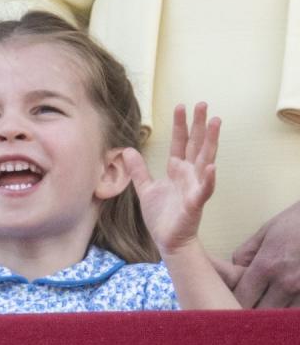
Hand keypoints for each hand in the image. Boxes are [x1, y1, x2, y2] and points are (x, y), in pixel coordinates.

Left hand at [123, 103, 219, 254]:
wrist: (167, 240)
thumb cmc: (161, 216)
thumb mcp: (145, 188)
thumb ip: (138, 169)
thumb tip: (127, 150)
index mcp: (177, 170)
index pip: (180, 143)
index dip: (181, 125)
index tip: (182, 106)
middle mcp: (188, 175)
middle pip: (196, 145)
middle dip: (200, 125)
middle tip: (204, 104)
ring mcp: (194, 187)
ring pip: (205, 159)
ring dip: (211, 141)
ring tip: (216, 122)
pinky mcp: (195, 203)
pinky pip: (204, 189)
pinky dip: (208, 178)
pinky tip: (211, 165)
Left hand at [230, 200, 299, 307]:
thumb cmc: (296, 223)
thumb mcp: (265, 233)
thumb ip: (245, 255)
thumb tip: (234, 275)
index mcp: (266, 266)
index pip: (243, 298)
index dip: (236, 302)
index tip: (234, 300)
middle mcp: (287, 283)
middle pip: (262, 314)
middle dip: (254, 313)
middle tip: (253, 307)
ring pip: (283, 317)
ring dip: (275, 317)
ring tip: (272, 304)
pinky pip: (298, 312)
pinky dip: (292, 313)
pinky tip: (287, 302)